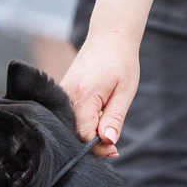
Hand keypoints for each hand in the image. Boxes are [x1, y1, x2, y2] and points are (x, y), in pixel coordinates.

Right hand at [60, 32, 138, 156]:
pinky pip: (69, 115)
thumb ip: (114, 119)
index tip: (115, 150)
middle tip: (113, 146)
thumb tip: (108, 142)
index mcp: (83, 96)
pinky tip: (97, 120)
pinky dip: (82, 123)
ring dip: (88, 133)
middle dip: (92, 144)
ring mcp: (62, 93)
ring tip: (106, 130)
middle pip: (74, 133)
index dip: (99, 148)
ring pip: (70, 125)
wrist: (110, 36)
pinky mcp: (62, 92)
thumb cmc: (121, 62)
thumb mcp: (124, 92)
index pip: (84, 135)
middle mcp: (67, 96)